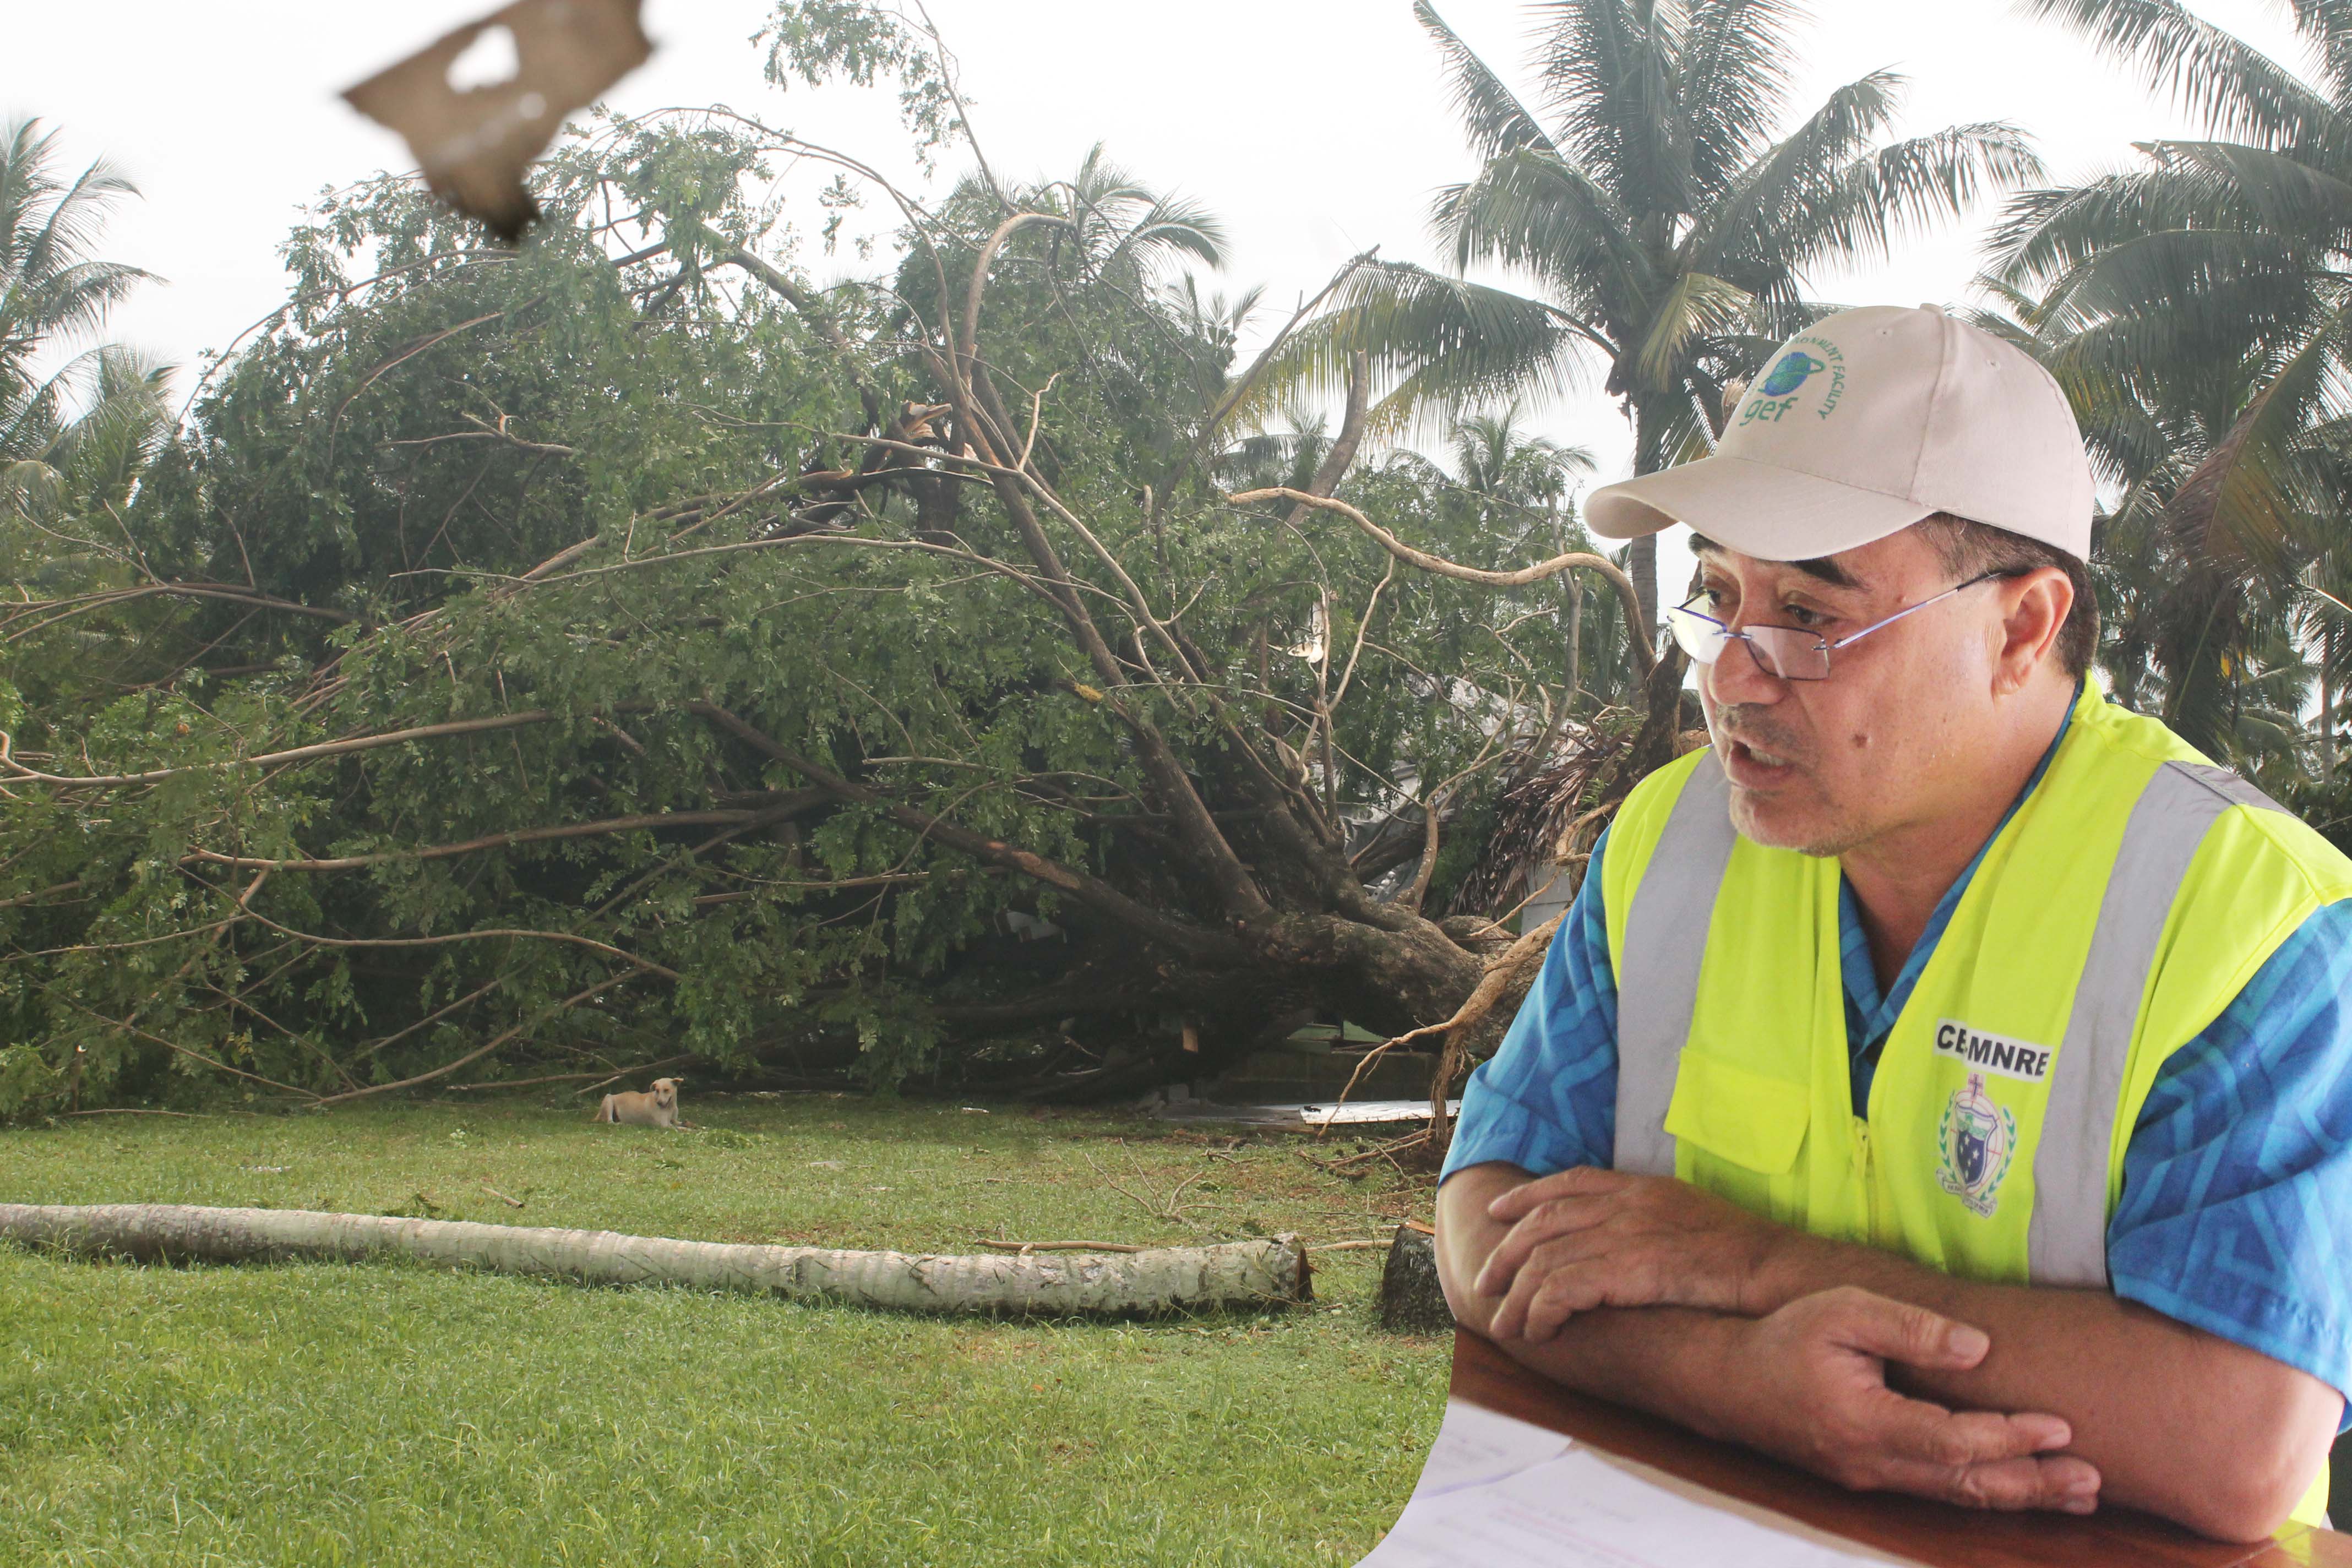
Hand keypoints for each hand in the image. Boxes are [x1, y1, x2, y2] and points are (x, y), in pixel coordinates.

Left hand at [1476, 1166, 1787, 1339]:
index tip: (1498, 1210)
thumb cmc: (1742, 1251)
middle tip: (1486, 1281)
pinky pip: (1565, 1288)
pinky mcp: (1629, 1269)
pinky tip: (1539, 1330)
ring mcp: (1626, 1234)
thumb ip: (1651, 1216)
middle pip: (1544, 1221)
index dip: (1527, 1195)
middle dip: (1507, 1252)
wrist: (1773, 1268)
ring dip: (1519, 1295)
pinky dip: (1543, 1310)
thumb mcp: (1690, 1215)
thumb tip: (1626, 1233)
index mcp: (1640, 1187)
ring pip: (1547, 1260)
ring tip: (1505, 1324)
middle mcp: (1626, 1204)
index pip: (1569, 1182)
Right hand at [1720, 1286, 2100, 1512]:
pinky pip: (1938, 1492)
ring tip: (2078, 1493)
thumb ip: (1910, 1327)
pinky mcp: (1869, 1478)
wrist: (1724, 1381)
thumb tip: (1979, 1349)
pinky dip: (1986, 1490)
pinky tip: (2019, 1486)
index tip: (2060, 1426)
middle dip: (2033, 1483)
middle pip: (1966, 1484)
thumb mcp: (1842, 1312)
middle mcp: (1871, 1464)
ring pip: (1956, 1496)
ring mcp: (1870, 1478)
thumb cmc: (1784, 1336)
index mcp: (1865, 1421)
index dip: (2009, 1437)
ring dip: (2019, 1494)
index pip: (1953, 1440)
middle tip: (2092, 1478)